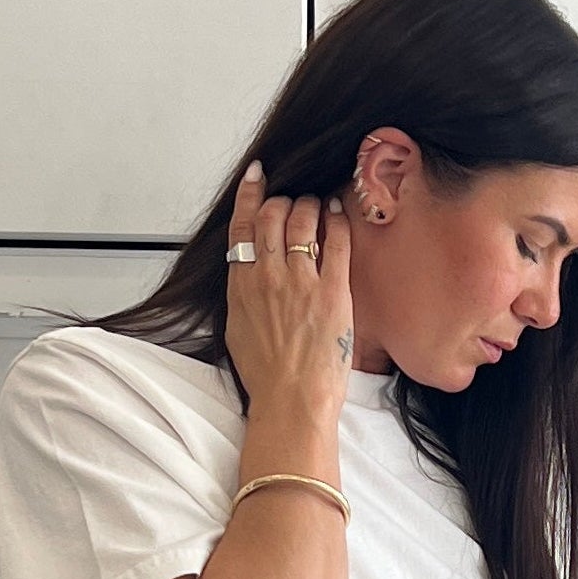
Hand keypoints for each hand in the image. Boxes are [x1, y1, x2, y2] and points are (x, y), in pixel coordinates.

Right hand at [223, 163, 353, 415]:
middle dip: (284, 200)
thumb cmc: (267, 378)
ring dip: (311, 204)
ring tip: (318, 206)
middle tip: (295, 203)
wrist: (291, 402)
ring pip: (303, 218)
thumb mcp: (238, 332)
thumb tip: (247, 278)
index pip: (241, 225)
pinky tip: (339, 215)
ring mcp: (300, 281)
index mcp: (241, 285)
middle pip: (273, 214)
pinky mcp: (331, 291)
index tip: (257, 175)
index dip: (250, 193)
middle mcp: (268, 276)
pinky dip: (337, 221)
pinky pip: (336, 241)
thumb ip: (242, 296)